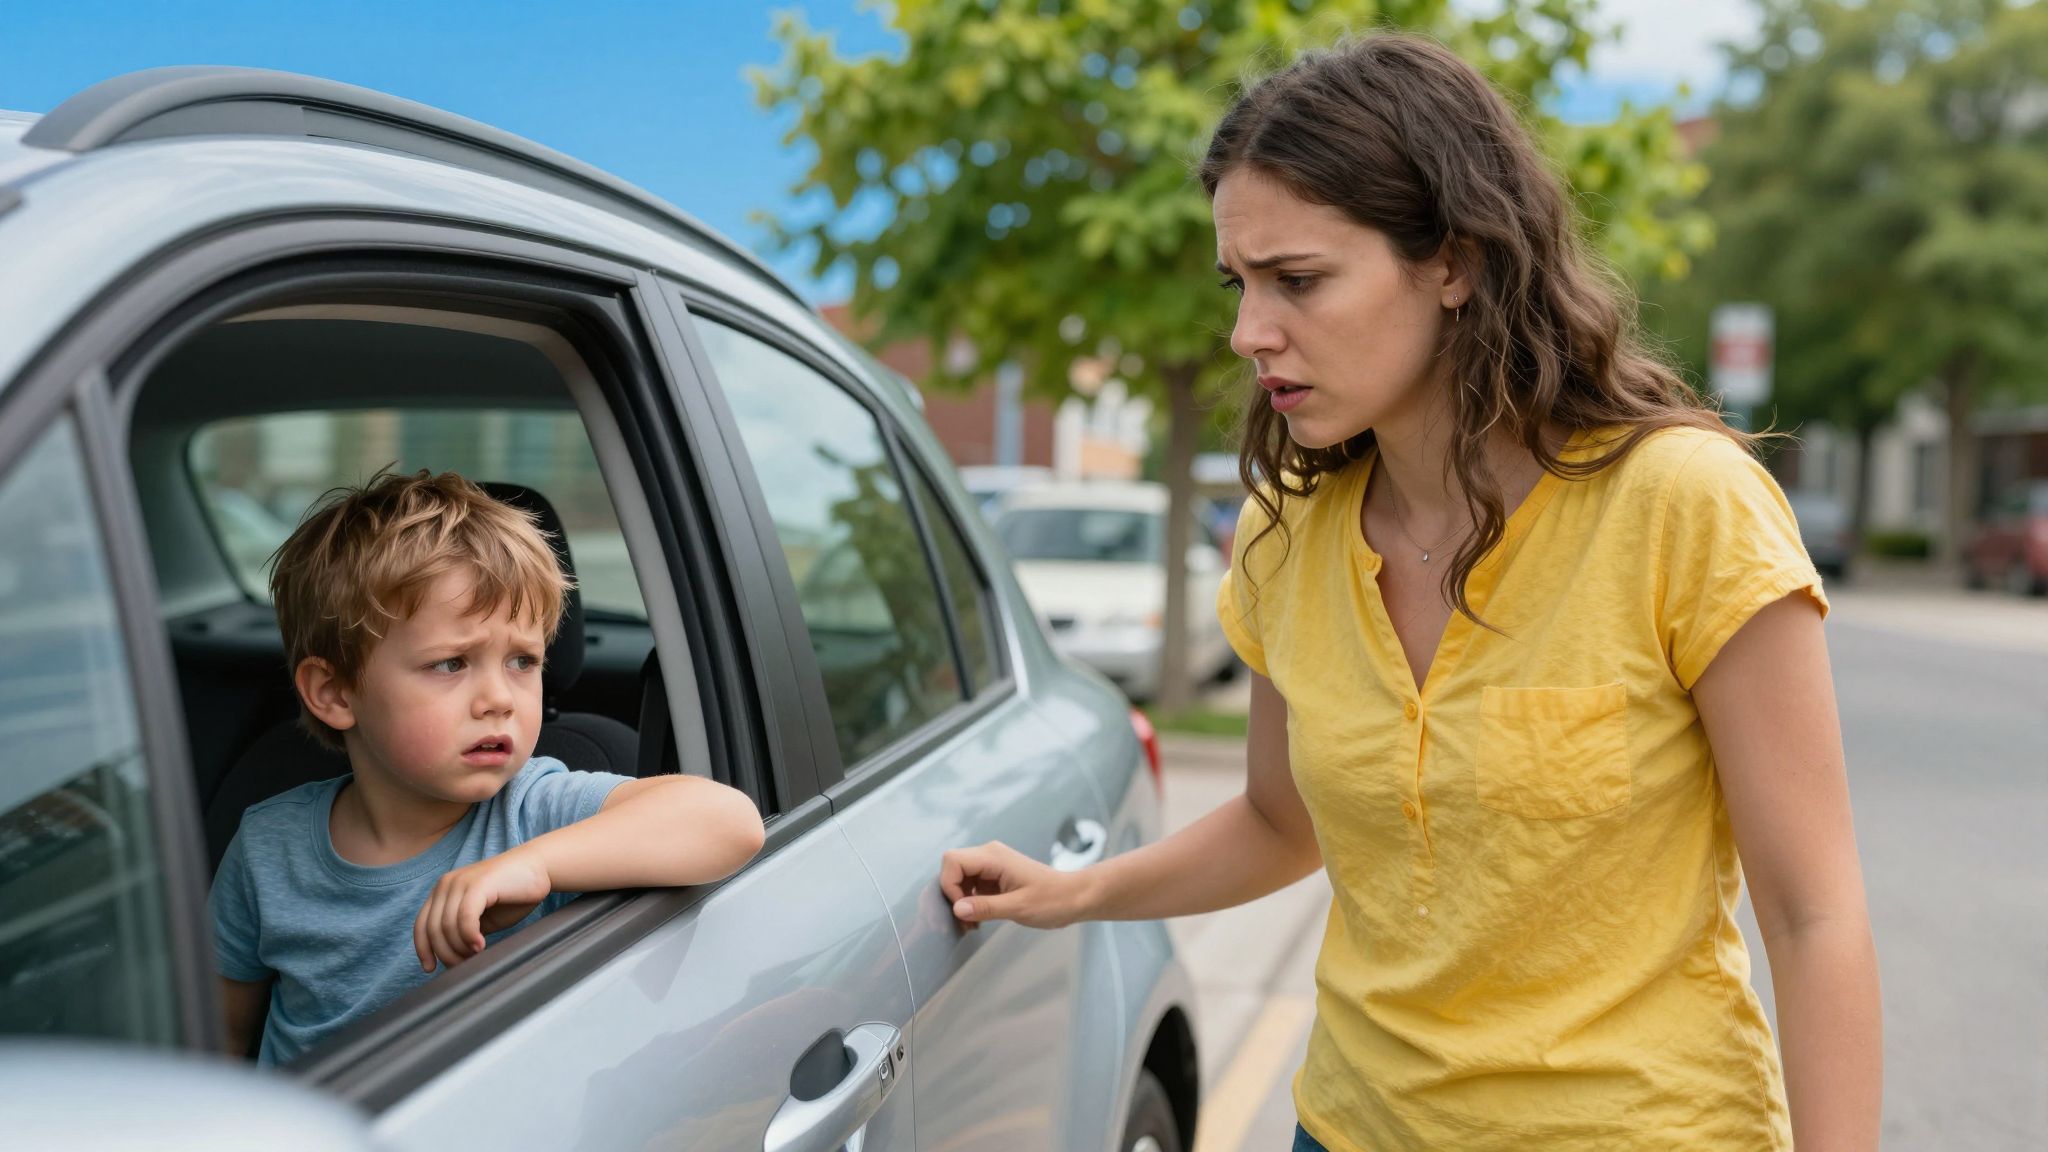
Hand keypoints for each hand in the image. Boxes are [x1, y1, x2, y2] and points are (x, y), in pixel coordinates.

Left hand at [412, 849, 551, 970]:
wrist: (540, 868)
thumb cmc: (513, 895)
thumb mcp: (481, 917)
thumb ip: (463, 931)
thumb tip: (451, 958)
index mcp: (443, 891)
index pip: (421, 925)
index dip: (424, 949)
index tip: (431, 968)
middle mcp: (446, 884)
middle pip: (432, 929)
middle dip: (446, 953)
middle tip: (464, 965)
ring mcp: (461, 882)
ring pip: (446, 926)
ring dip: (459, 948)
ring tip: (476, 955)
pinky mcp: (478, 884)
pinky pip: (464, 918)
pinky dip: (469, 936)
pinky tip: (481, 945)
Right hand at [939, 841, 1089, 929]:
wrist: (1075, 897)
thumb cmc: (1052, 900)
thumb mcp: (1018, 907)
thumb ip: (985, 907)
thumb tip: (956, 909)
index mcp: (993, 857)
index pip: (952, 861)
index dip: (950, 885)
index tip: (961, 910)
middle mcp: (990, 855)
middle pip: (953, 868)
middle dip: (952, 895)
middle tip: (962, 921)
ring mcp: (992, 865)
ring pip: (960, 878)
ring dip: (960, 901)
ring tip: (971, 924)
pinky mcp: (995, 876)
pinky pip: (972, 885)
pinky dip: (970, 902)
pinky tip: (979, 919)